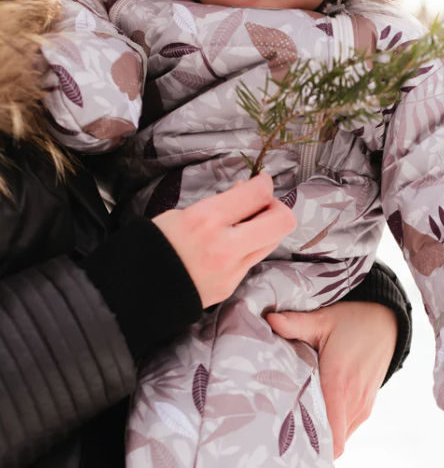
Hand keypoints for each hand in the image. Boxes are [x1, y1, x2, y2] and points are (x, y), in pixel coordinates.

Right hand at [153, 172, 296, 307]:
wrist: (133, 292)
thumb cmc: (152, 245)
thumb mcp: (180, 213)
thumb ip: (217, 204)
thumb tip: (243, 192)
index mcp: (206, 220)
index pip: (257, 194)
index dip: (265, 183)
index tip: (261, 181)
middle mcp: (224, 246)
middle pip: (282, 221)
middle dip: (277, 207)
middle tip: (261, 204)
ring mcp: (231, 270)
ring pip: (272, 241)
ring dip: (267, 227)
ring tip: (247, 222)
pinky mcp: (231, 286)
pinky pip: (253, 259)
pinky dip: (250, 246)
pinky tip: (233, 242)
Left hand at [267, 301, 397, 458]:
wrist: (386, 321)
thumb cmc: (353, 321)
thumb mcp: (323, 320)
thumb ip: (296, 323)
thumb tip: (270, 319)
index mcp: (339, 384)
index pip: (331, 438)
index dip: (310, 444)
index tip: (288, 436)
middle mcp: (353, 401)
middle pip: (329, 440)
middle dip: (308, 436)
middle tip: (284, 421)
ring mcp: (362, 406)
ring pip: (338, 436)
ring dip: (321, 430)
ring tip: (299, 413)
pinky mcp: (366, 406)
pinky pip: (346, 427)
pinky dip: (332, 424)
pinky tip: (316, 407)